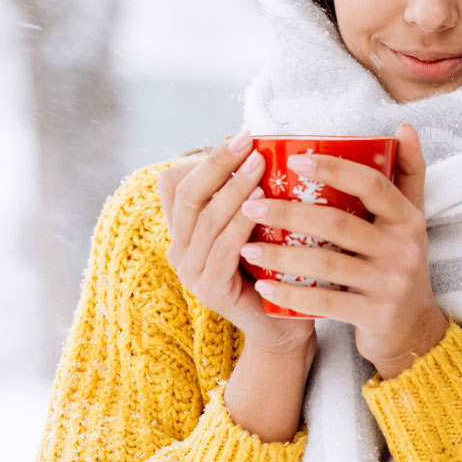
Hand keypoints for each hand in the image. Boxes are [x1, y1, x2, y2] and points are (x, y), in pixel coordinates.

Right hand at [158, 132, 315, 359]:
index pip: (176, 184)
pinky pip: (222, 249)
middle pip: (188, 194)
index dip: (205, 159)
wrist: (285, 324)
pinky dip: (240, 224)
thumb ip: (249, 195)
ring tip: (260, 166)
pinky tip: (260, 205)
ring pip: (206, 219)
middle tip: (248, 141)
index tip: (241, 137)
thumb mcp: (257, 225)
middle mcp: (180, 249)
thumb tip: (269, 145)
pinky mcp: (210, 291)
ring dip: (233, 188)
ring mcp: (191, 272)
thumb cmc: (275, 268)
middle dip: (218, 163)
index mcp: (185, 230)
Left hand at [238, 123, 447, 377]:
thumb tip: (404, 126)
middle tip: (250, 205)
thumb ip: (409, 174)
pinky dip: (290, 294)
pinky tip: (263, 286)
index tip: (294, 159)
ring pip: (326, 265)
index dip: (334, 169)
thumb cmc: (399, 264)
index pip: (371, 184)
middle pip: (338, 224)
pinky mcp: (375, 315)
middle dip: (288, 214)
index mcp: (408, 219)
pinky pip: (324, 302)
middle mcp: (403, 249)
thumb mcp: (411, 220)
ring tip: (245, 248)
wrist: (413, 329)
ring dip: (280, 256)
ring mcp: (390, 284)